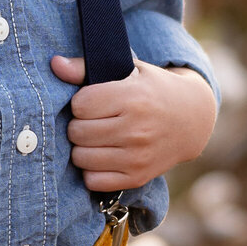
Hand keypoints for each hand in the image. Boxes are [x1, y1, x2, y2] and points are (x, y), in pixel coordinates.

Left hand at [51, 56, 216, 190]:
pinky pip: (93, 181)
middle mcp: (136, 129)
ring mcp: (137, 156)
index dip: (81, 102)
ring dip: (83, 148)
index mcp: (133, 98)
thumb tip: (55, 64)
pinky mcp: (137, 177)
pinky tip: (103, 157)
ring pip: (81, 158)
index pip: (80, 105)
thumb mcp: (128, 70)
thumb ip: (87, 67)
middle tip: (93, 121)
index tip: (93, 101)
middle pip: (77, 132)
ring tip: (96, 138)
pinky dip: (92, 170)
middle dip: (79, 125)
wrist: (192, 119)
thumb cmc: (152, 90)